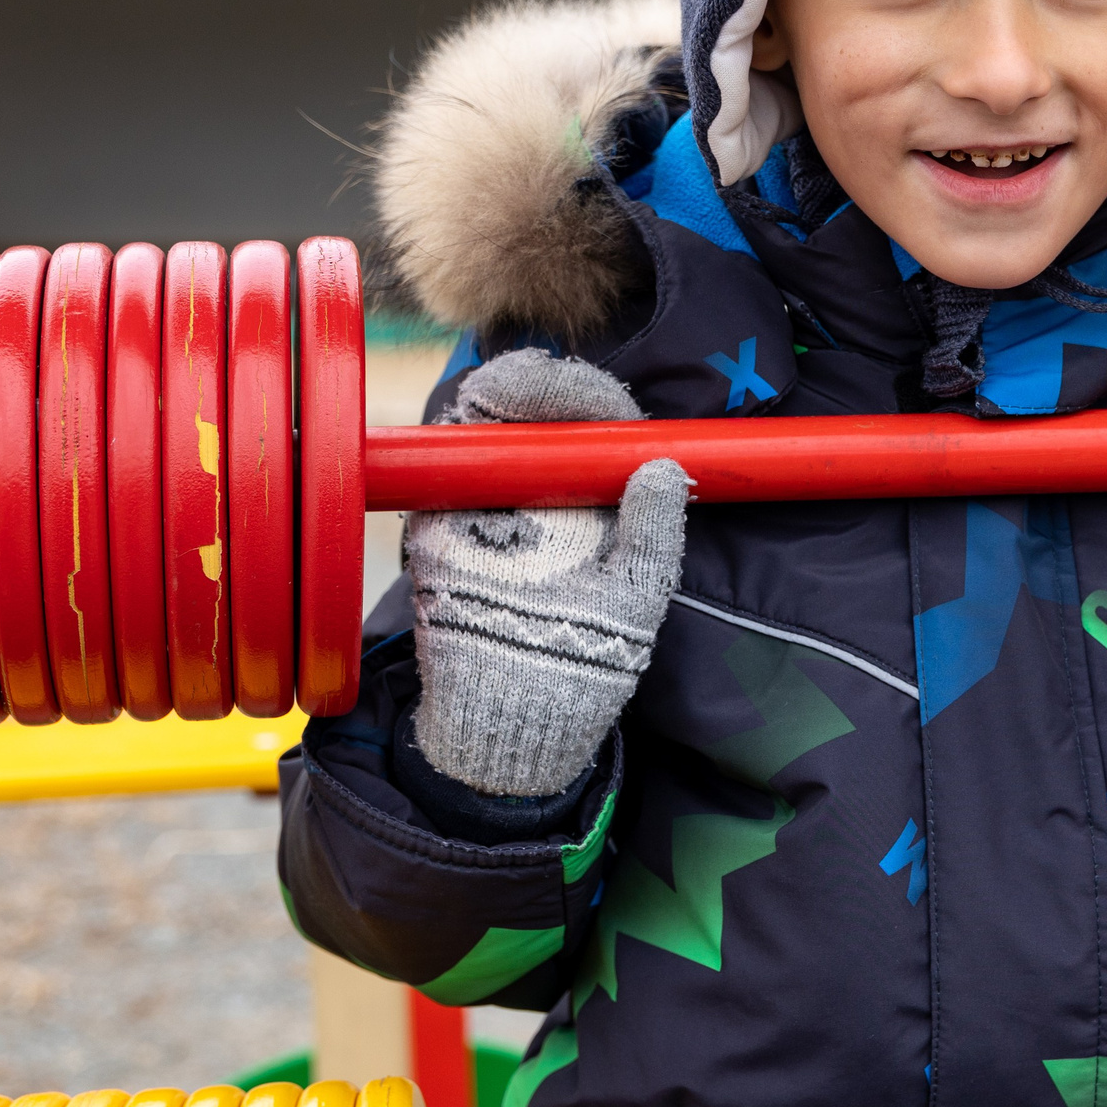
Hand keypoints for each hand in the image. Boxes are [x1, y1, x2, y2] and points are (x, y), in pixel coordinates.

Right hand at [406, 350, 688, 796]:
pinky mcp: (440, 526)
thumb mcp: (636, 603)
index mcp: (598, 502)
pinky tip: (462, 437)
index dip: (589, 398)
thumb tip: (665, 469)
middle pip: (538, 412)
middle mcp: (545, 493)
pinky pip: (441, 470)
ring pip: (484, 426)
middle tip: (528, 385)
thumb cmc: (586, 664)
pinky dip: (449, 446)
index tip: (591, 398)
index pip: (595, 425)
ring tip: (501, 395)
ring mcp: (490, 505)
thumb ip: (655, 540)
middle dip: (535, 385)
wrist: (514, 721)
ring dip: (491, 400)